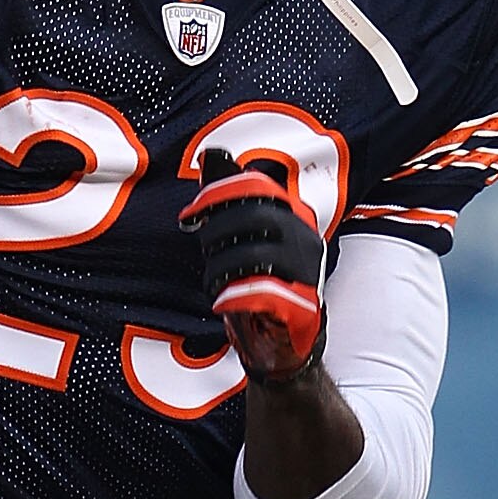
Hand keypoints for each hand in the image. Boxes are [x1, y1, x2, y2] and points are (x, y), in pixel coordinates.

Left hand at [178, 162, 325, 383]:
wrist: (284, 344)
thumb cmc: (260, 285)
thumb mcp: (242, 239)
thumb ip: (230, 198)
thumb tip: (211, 153)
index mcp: (294, 216)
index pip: (257, 187)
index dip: (218, 194)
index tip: (189, 215)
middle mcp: (306, 240)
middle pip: (254, 218)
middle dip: (216, 234)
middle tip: (204, 253)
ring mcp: (308, 274)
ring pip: (254, 257)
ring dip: (220, 270)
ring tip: (214, 283)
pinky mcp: (302, 309)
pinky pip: (262, 294)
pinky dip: (233, 297)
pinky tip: (222, 303)